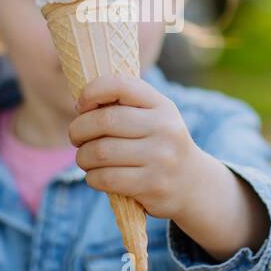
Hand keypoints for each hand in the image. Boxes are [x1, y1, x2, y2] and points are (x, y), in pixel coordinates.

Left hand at [67, 74, 206, 220]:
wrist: (194, 185)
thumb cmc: (160, 146)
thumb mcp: (154, 119)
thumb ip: (124, 107)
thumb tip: (81, 105)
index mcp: (162, 106)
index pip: (120, 84)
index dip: (92, 91)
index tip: (81, 106)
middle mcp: (164, 128)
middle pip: (104, 121)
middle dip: (78, 130)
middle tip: (76, 138)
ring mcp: (160, 158)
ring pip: (100, 152)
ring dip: (82, 157)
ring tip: (85, 159)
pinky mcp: (152, 185)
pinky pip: (106, 178)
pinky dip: (92, 178)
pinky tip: (96, 176)